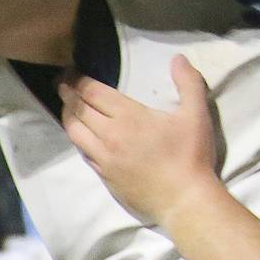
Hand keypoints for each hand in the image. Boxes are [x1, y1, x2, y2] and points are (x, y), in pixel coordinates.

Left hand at [59, 56, 221, 222]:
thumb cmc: (191, 157)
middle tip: (62, 83)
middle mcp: (109, 136)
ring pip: (74, 133)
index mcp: (128, 117)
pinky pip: (83, 153)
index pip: (92, 92)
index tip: (70, 71)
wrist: (184, 202)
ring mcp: (104, 159)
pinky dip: (77, 139)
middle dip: (68, 94)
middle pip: (78, 110)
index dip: (78, 80)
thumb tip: (178, 58)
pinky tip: (81, 136)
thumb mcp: (196, 116)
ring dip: (67, 116)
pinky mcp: (105, 177)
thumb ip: (188, 83)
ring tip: (66, 106)